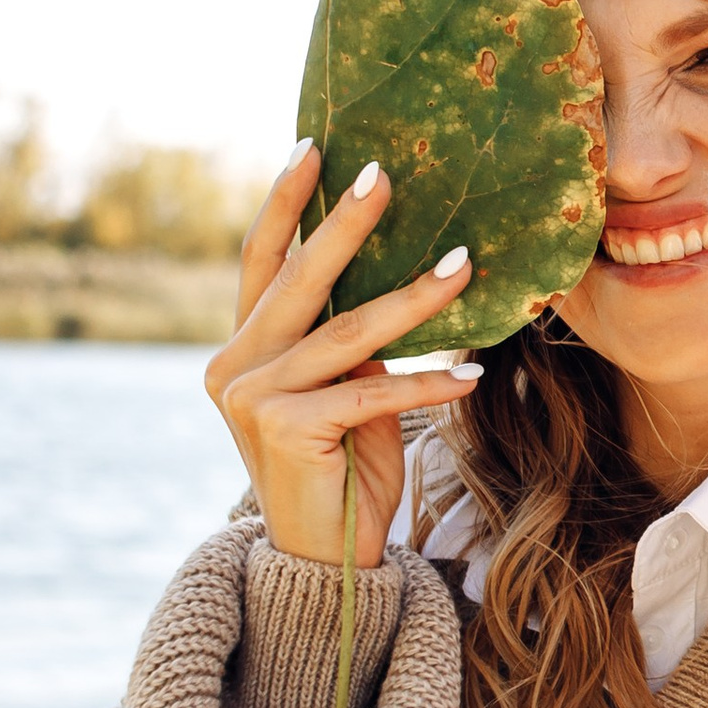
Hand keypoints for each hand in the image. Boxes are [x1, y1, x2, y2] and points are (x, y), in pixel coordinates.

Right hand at [208, 145, 482, 564]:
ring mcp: (253, 399)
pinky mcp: (286, 431)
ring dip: (415, 301)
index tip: (313, 145)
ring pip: (348, 333)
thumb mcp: (346, 392)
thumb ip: (350, 342)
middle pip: (300, 280)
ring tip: (465, 266)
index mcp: (242, 348)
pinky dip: (428, 383)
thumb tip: (398, 280)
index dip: (284, 203)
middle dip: (345, 223)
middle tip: (383, 174)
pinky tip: (473, 374)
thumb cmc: (345, 469)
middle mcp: (234, 366)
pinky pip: (372, 391)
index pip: (262, 261)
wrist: (326, 562)